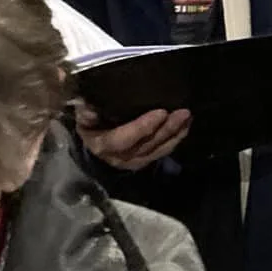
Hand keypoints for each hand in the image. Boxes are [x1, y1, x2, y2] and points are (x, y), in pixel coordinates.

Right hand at [76, 105, 191, 169]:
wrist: (94, 144)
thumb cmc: (90, 126)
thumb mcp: (83, 119)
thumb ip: (85, 114)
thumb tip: (88, 108)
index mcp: (103, 145)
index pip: (124, 138)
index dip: (143, 127)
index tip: (161, 112)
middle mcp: (120, 157)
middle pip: (146, 144)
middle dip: (167, 129)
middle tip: (183, 113)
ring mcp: (134, 161)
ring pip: (158, 150)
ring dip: (175, 134)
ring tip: (188, 118)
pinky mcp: (145, 161)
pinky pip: (162, 152)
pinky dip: (175, 140)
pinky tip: (185, 127)